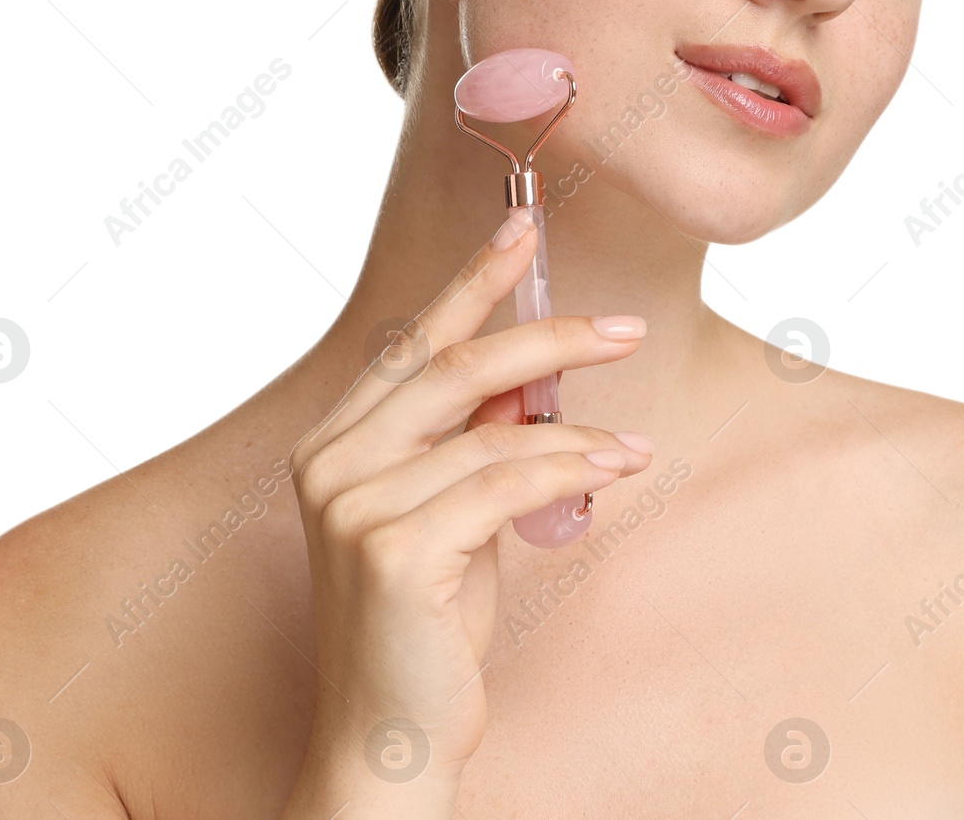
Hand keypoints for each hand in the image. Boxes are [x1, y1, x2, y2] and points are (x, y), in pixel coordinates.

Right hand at [279, 207, 651, 815]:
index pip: (411, 339)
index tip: (522, 223)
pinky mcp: (393, 551)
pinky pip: (506, 484)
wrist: (387, 740)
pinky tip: (614, 468)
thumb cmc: (424, 628)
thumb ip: (479, 442)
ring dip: (579, 431)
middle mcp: (331, 461)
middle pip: (454, 364)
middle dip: (548, 335)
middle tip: (624, 328)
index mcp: (336, 441)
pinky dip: (570, 470)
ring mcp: (354, 505)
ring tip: (632, 445)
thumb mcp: (456, 516)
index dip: (471, 279)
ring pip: (495, 430)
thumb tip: (537, 379)